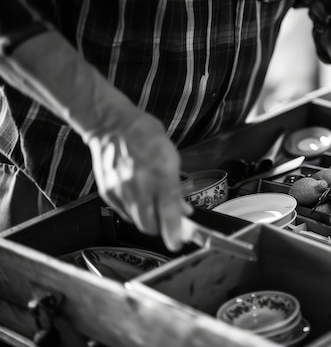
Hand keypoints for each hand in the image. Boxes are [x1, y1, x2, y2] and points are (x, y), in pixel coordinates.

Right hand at [86, 112, 192, 250]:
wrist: (113, 126)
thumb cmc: (146, 138)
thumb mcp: (171, 159)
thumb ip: (177, 188)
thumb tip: (183, 210)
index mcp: (159, 176)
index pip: (168, 212)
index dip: (173, 232)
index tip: (177, 243)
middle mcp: (138, 186)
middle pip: (149, 225)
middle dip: (161, 228)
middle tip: (168, 221)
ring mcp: (120, 191)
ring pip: (136, 221)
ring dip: (147, 219)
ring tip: (153, 206)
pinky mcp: (107, 193)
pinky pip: (122, 213)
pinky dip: (133, 212)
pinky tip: (138, 199)